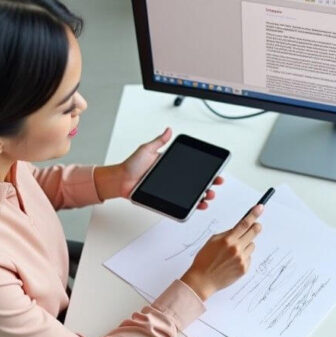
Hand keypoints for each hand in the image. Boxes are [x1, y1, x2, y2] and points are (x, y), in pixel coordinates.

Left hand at [94, 127, 220, 208]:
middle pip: (196, 183)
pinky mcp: (166, 200)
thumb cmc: (130, 166)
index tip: (215, 170)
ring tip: (208, 195)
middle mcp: (172, 179)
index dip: (205, 170)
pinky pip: (181, 205)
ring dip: (203, 196)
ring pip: (191, 195)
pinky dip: (191, 207)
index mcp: (171, 166)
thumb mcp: (146, 150)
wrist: (120, 181)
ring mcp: (170, 191)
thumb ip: (159, 141)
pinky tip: (199, 206)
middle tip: (215, 184)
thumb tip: (168, 130)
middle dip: (209, 184)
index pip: (193, 168)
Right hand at [179, 205, 262, 299]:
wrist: (203, 280)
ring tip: (234, 252)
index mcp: (228, 240)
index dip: (253, 214)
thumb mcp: (212, 241)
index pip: (244, 224)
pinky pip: (249, 257)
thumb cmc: (205, 260)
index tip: (260, 208)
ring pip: (252, 246)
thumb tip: (239, 228)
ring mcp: (242, 260)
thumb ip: (227, 234)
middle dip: (256, 227)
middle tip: (257, 225)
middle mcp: (236, 249)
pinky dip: (244, 257)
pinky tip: (232, 262)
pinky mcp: (244, 269)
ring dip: (246, 245)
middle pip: (253, 233)